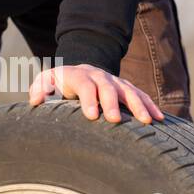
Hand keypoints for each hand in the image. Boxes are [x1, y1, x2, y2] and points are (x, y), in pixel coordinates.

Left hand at [29, 64, 164, 123]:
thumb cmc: (60, 82)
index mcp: (79, 76)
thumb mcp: (47, 81)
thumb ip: (40, 88)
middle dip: (113, 103)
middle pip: (108, 87)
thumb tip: (35, 100)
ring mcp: (116, 82)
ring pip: (129, 91)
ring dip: (138, 106)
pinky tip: (158, 119)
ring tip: (146, 122)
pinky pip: (141, 96)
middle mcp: (100, 76)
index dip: (89, 99)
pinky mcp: (127, 89)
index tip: (92, 116)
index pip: (85, 85)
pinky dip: (150, 106)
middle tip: (115, 120)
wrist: (81, 71)